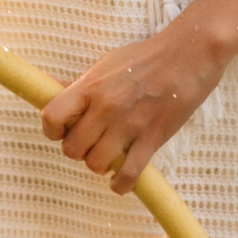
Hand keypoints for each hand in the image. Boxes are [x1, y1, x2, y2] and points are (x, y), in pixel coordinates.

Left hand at [38, 24, 227, 194]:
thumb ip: (79, 84)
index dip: (52, 130)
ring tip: (110, 156)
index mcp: (90, 86)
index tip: (62, 132)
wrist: (189, 53)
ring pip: (95, 164)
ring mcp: (129, 124)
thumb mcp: (106, 64)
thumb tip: (48, 86)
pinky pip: (127, 174)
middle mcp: (105, 107)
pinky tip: (121, 179)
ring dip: (100, 165)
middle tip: (93, 143)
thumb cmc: (146, 58)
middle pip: (72, 149)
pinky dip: (121, 184)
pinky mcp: (152, 138)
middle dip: (79, 151)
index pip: (52, 117)